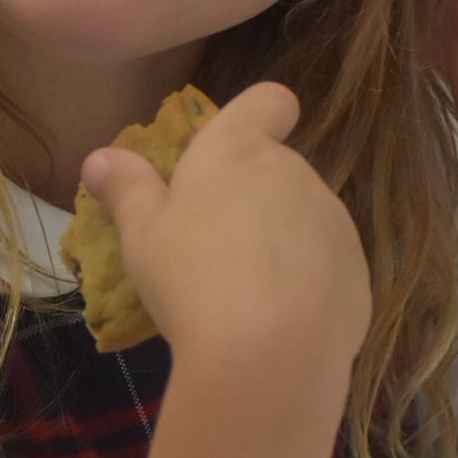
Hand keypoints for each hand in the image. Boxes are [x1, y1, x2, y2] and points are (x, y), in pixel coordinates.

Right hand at [81, 81, 369, 368]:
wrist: (268, 356)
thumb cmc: (192, 280)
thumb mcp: (141, 236)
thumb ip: (126, 189)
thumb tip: (100, 158)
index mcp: (240, 150)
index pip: (269, 101)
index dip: (259, 115)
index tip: (235, 150)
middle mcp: (295, 173)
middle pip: (276, 170)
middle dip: (251, 198)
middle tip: (211, 249)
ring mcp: (334, 222)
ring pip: (304, 220)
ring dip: (279, 243)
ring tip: (243, 297)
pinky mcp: (356, 272)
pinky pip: (326, 267)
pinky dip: (306, 285)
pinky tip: (276, 324)